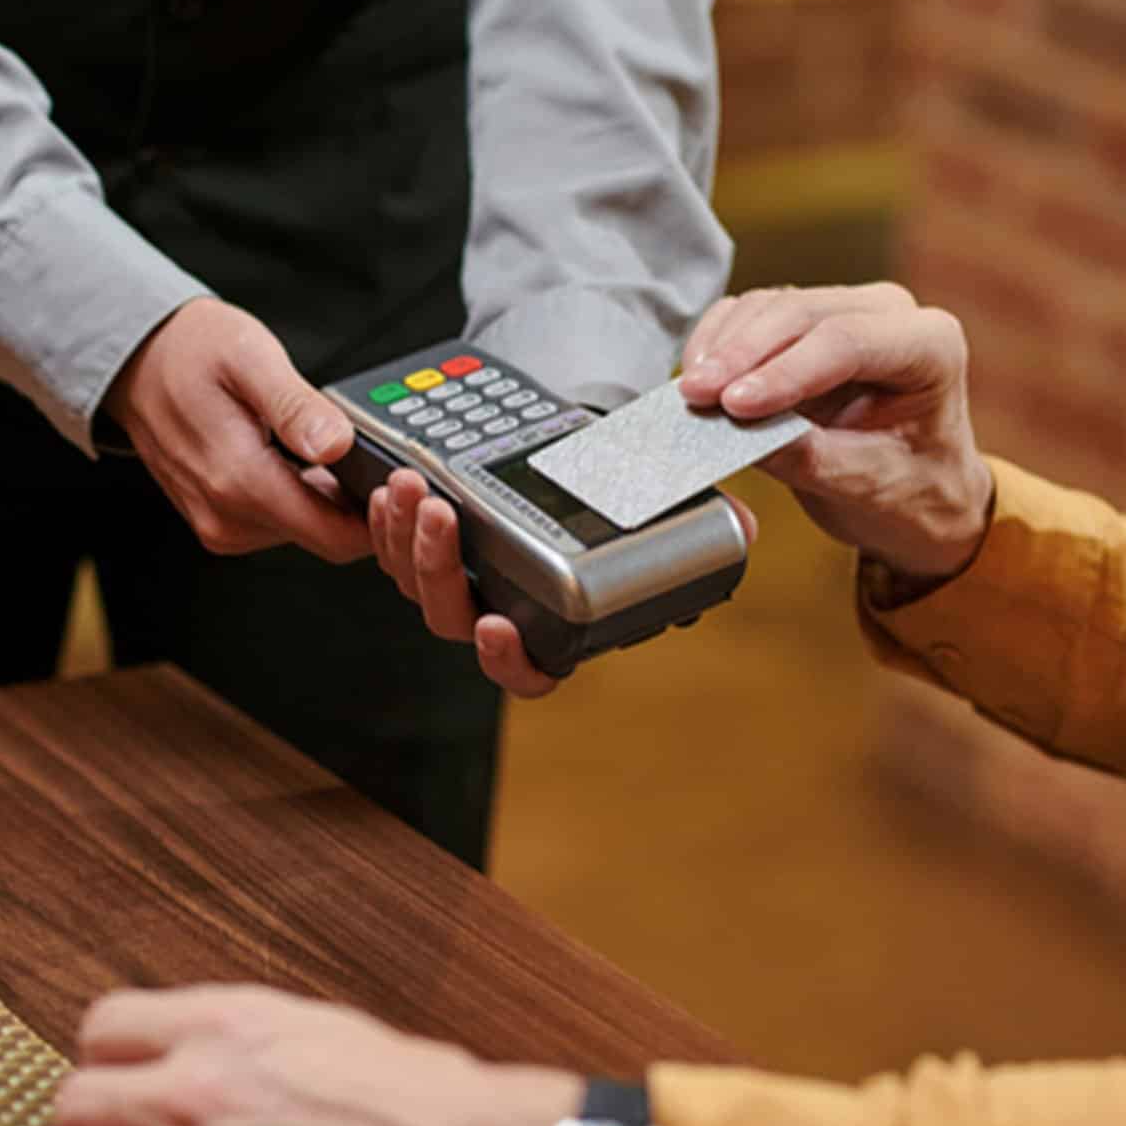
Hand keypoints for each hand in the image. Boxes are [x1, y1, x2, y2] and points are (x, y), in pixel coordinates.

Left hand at [47, 985, 577, 1125]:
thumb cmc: (423, 1102)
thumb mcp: (329, 1029)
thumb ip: (252, 1037)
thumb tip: (214, 1050)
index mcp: (229, 1025)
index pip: (104, 1026)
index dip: (110, 1058)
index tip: (125, 1080)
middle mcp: (194, 1092)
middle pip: (71, 1102)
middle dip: (91, 1125)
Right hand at [102, 298, 369, 559]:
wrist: (137, 360)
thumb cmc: (191, 350)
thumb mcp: (250, 356)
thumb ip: (295, 406)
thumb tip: (337, 445)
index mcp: (238, 481)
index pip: (334, 536)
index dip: (379, 517)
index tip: (404, 484)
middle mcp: (226, 516)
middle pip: (325, 538)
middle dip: (359, 508)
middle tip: (381, 457)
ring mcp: (221, 524)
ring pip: (306, 533)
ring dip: (331, 501)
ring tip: (340, 452)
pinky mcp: (220, 520)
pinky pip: (281, 523)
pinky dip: (304, 499)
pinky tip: (309, 462)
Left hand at [366, 469, 759, 699]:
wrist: (582, 453)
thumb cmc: (622, 496)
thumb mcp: (669, 506)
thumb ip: (706, 522)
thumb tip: (739, 525)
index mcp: (558, 626)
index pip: (530, 673)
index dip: (508, 662)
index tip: (496, 626)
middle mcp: (501, 613)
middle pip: (453, 618)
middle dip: (438, 568)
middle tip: (440, 514)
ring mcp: (460, 580)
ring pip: (415, 583)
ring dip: (404, 538)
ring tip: (412, 487)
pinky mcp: (427, 544)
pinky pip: (393, 548)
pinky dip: (386, 519)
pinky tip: (393, 482)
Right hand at [678, 283, 993, 580]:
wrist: (916, 495)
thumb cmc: (910, 489)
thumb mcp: (866, 485)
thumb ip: (808, 456)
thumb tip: (740, 431)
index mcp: (931, 345)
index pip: (847, 341)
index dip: (784, 370)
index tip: (735, 405)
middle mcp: (890, 313)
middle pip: (802, 313)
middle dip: (742, 353)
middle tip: (697, 394)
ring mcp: (846, 309)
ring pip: (771, 306)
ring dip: (724, 346)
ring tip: (693, 392)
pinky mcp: (805, 323)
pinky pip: (752, 314)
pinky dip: (719, 340)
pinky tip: (699, 373)